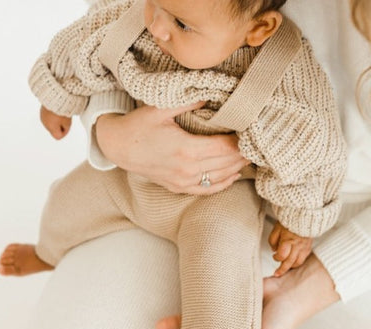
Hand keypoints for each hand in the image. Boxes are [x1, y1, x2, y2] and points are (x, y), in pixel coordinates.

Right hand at [40, 105, 71, 139]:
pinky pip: (48, 117)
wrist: (55, 97)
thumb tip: (62, 129)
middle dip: (59, 126)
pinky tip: (56, 110)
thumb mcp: (68, 122)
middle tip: (65, 118)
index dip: (64, 133)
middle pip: (54, 130)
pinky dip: (52, 115)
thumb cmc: (62, 109)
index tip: (67, 126)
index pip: (58, 137)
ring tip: (60, 113)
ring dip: (56, 121)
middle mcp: (45, 124)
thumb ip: (65, 129)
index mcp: (51, 128)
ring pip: (51, 123)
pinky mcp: (42, 111)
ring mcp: (43, 117)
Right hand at [95, 102, 249, 194]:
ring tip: (248, 155)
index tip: (250, 130)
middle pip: (226, 164)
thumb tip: (213, 93)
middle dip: (243, 153)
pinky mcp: (178, 187)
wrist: (118, 147)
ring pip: (220, 177)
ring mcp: (183, 181)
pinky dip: (222, 183)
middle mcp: (187, 170)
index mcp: (186, 149)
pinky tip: (232, 176)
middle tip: (255, 142)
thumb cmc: (138, 126)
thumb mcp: (162, 108)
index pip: (225, 148)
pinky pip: (206, 190)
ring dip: (236, 167)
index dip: (240, 141)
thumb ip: (190, 101)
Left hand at [268, 222, 312, 276]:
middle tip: (277, 274)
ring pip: (298, 262)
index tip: (274, 256)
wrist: (304, 214)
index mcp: (288, 240)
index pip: (282, 256)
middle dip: (282, 270)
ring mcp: (304, 247)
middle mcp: (297, 245)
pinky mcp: (309, 246)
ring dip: (290, 267)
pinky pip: (304, 258)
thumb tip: (274, 250)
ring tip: (285, 268)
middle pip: (290, 262)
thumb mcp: (276, 229)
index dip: (276, 258)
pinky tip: (293, 262)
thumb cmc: (288, 221)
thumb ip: (273, 240)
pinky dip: (297, 262)